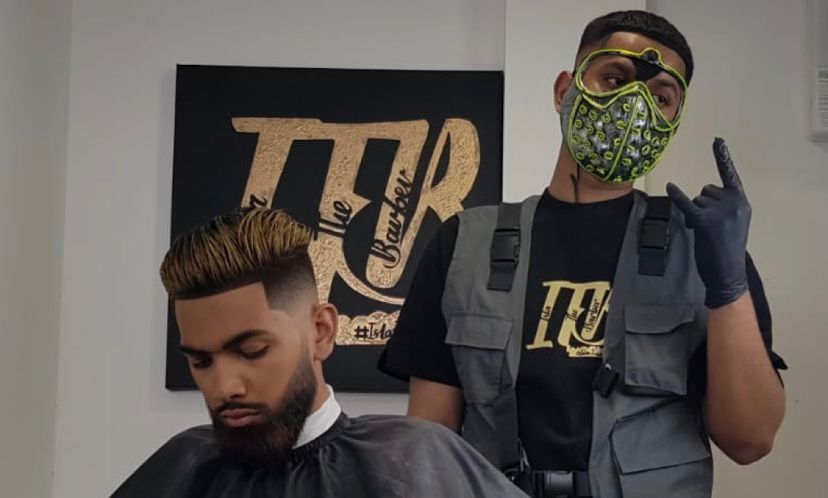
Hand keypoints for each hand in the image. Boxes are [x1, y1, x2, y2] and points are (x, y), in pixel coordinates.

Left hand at [666, 138, 750, 308]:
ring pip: (696, 200)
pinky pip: (686, 203)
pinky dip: (676, 195)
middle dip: (703, 205)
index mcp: (741, 202)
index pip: (730, 175)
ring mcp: (719, 212)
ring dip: (695, 213)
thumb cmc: (727, 249)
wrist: (728, 274)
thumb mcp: (734, 223)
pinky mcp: (704, 221)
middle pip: (706, 190)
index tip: (717, 140)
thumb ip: (723, 205)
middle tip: (712, 228)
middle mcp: (733, 203)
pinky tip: (669, 186)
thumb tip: (702, 194)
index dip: (722, 157)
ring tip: (706, 233)